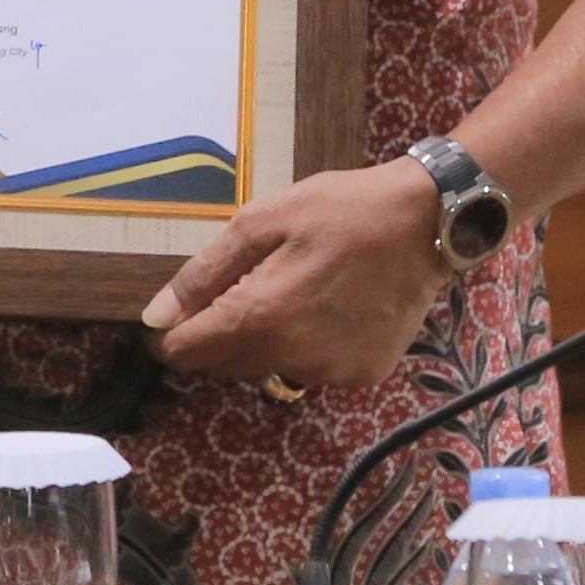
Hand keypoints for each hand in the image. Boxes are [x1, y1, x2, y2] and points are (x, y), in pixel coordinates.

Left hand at [139, 159, 446, 387]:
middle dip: (218, 333)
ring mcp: (332, 372)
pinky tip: (327, 307)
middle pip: (225, 365)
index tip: (172, 315)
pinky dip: (307, 346)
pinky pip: (312, 369)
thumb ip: (205, 272)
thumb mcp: (263, 221)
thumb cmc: (341, 209)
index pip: (188, 353)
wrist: (428, 222)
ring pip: (269, 369)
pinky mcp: (362, 375)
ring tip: (291, 289)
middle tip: (240, 286)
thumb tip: (156, 315)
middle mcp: (294, 358)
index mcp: (262, 317)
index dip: (171, 336)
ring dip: (263, 341)